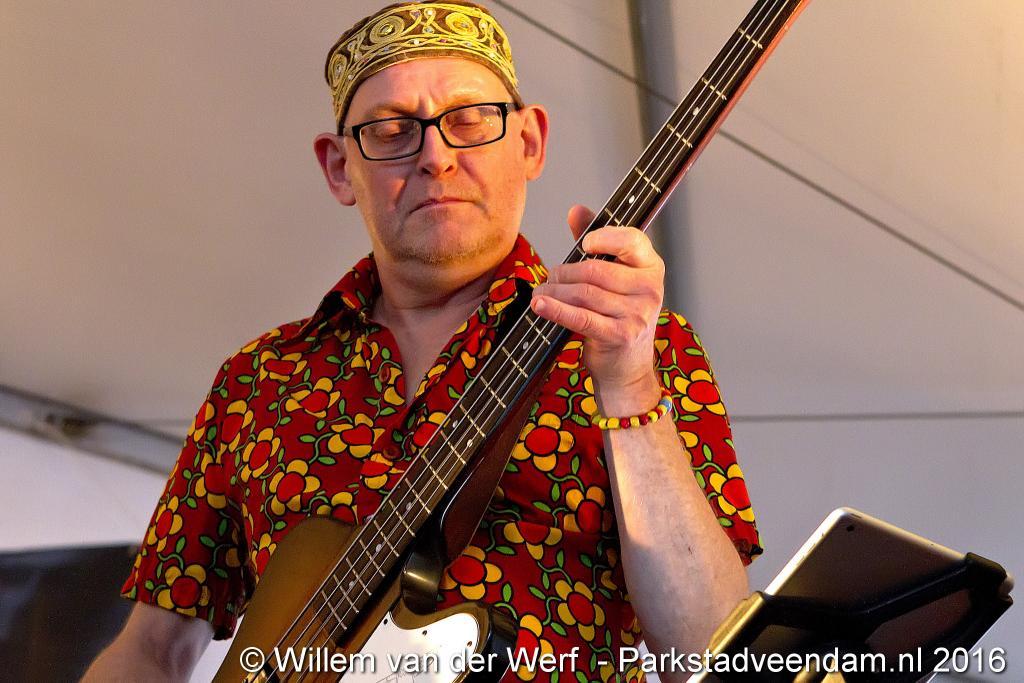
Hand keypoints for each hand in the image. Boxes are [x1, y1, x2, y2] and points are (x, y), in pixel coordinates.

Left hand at [530, 204, 665, 394]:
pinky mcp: (621, 335)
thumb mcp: (613, 277)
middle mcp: (650, 289)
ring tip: (542, 293)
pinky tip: (539, 305)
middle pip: (596, 269)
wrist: (627, 368)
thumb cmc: (617, 316)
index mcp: (652, 267)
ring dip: (555, 291)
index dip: (604, 237)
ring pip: (584, 292)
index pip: (631, 240)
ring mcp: (638, 314)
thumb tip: (576, 210)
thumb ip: (596, 243)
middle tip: (550, 278)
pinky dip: (555, 310)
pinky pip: (581, 317)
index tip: (583, 244)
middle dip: (564, 272)